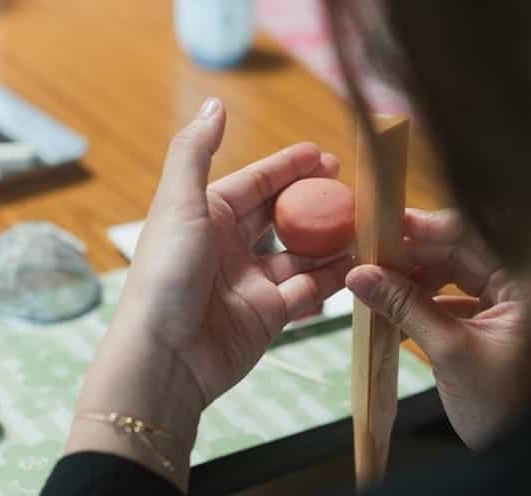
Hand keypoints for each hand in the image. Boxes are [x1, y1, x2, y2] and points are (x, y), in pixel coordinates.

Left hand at [66, 98, 350, 488]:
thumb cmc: (167, 275)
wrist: (166, 356)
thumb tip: (214, 104)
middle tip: (350, 187)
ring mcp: (253, 282)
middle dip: (315, 200)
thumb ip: (196, 152)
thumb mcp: (179, 205)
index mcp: (208, 216)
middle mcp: (231, 246)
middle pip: (283, 215)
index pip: (256, 183)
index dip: (289, 167)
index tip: (323, 154)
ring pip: (302, 253)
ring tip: (363, 224)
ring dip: (330, 239)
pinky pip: (309, 290)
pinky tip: (356, 264)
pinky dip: (333, 278)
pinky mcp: (270, 314)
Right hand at [346, 208, 530, 448]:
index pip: (472, 235)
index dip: (424, 228)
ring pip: (455, 272)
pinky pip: (456, 297)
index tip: (383, 228)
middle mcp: (525, 283)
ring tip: (378, 286)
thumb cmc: (502, 408)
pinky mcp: (497, 320)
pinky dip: (426, 302)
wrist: (524, 454)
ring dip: (416, 280)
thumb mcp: (449, 352)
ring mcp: (511, 301)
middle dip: (414, 256)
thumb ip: (405, 306)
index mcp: (529, 282)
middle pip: (461, 251)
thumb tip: (360, 275)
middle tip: (371, 259)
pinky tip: (396, 310)